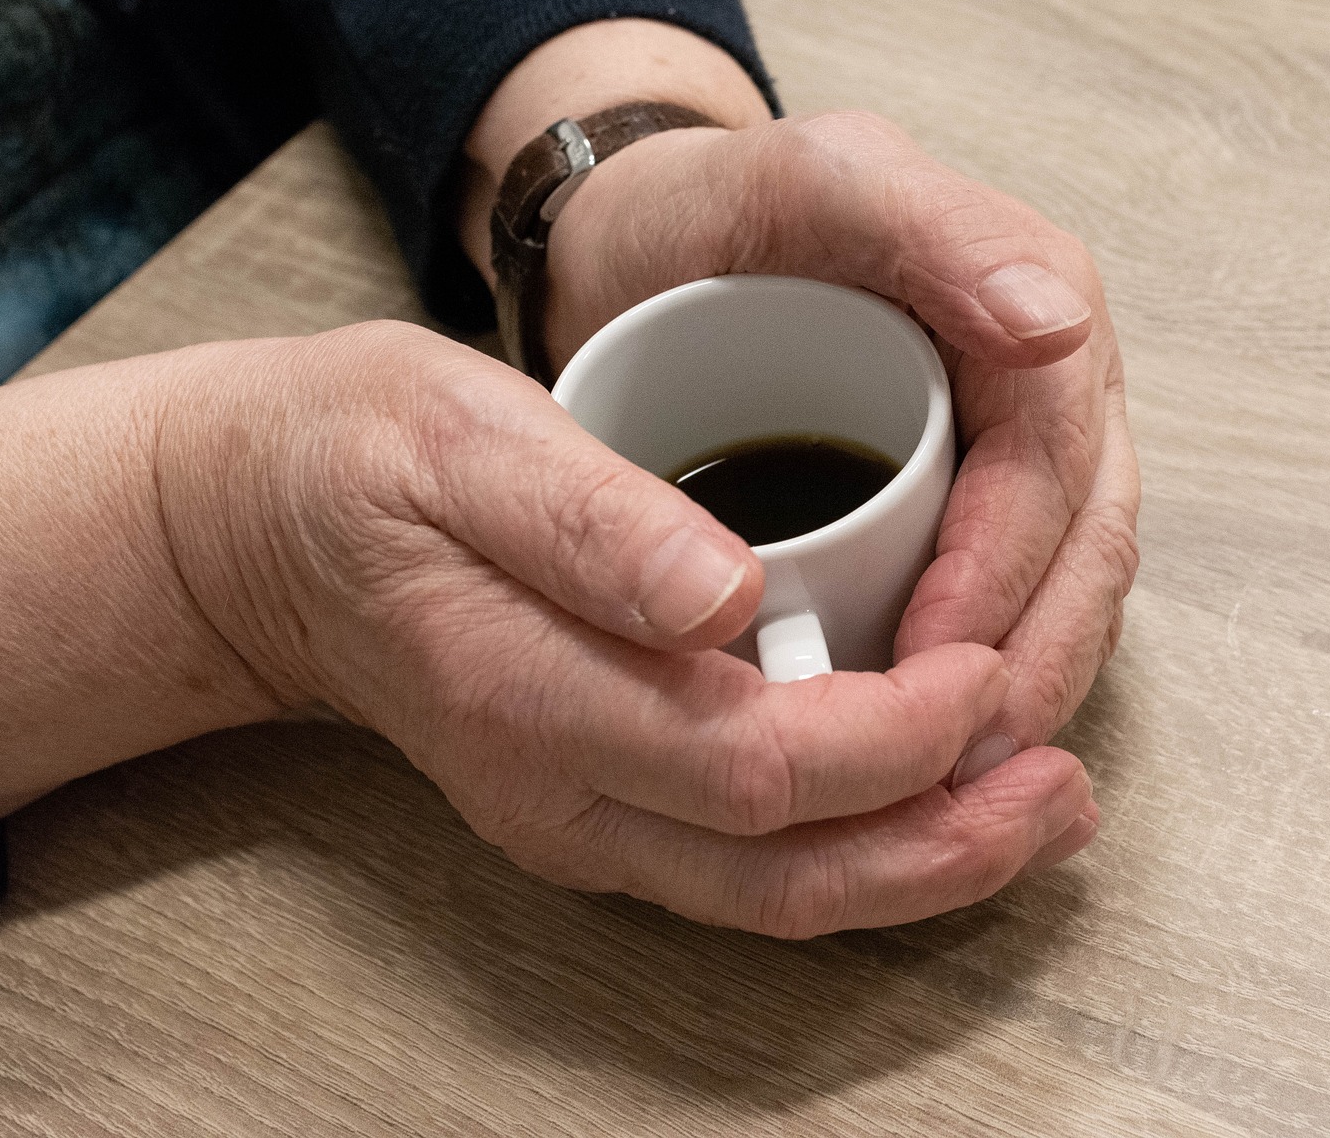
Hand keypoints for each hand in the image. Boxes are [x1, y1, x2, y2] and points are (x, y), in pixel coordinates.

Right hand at [0, 326, 1093, 935]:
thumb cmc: (362, 464)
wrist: (266, 537)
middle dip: (945, 839)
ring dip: (924, 865)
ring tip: (1041, 807)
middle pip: (786, 872)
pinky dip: (863, 847)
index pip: (752, 763)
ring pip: (777, 893)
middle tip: (1063, 786)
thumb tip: (720, 593)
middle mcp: (561, 793)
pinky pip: (752, 867)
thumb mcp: (456, 436)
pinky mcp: (599, 808)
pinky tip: (938, 797)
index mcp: (529, 697)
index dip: (894, 736)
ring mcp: (578, 819)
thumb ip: (584, 521)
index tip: (985, 666)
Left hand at [542, 112, 1141, 763]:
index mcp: (1035, 297)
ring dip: (1025, 685)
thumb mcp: (808, 184)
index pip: (1057, 466)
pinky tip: (934, 749)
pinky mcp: (968, 497)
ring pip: (1063, 585)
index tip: (931, 668)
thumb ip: (933, 230)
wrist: (638, 245)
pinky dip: (987, 676)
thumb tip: (1060, 326)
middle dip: (1033, 658)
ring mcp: (1016, 444)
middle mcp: (1050, 379)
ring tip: (950, 781)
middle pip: (1084, 541)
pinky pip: (1010, 596)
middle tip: (957, 763)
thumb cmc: (708, 210)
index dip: (1006, 578)